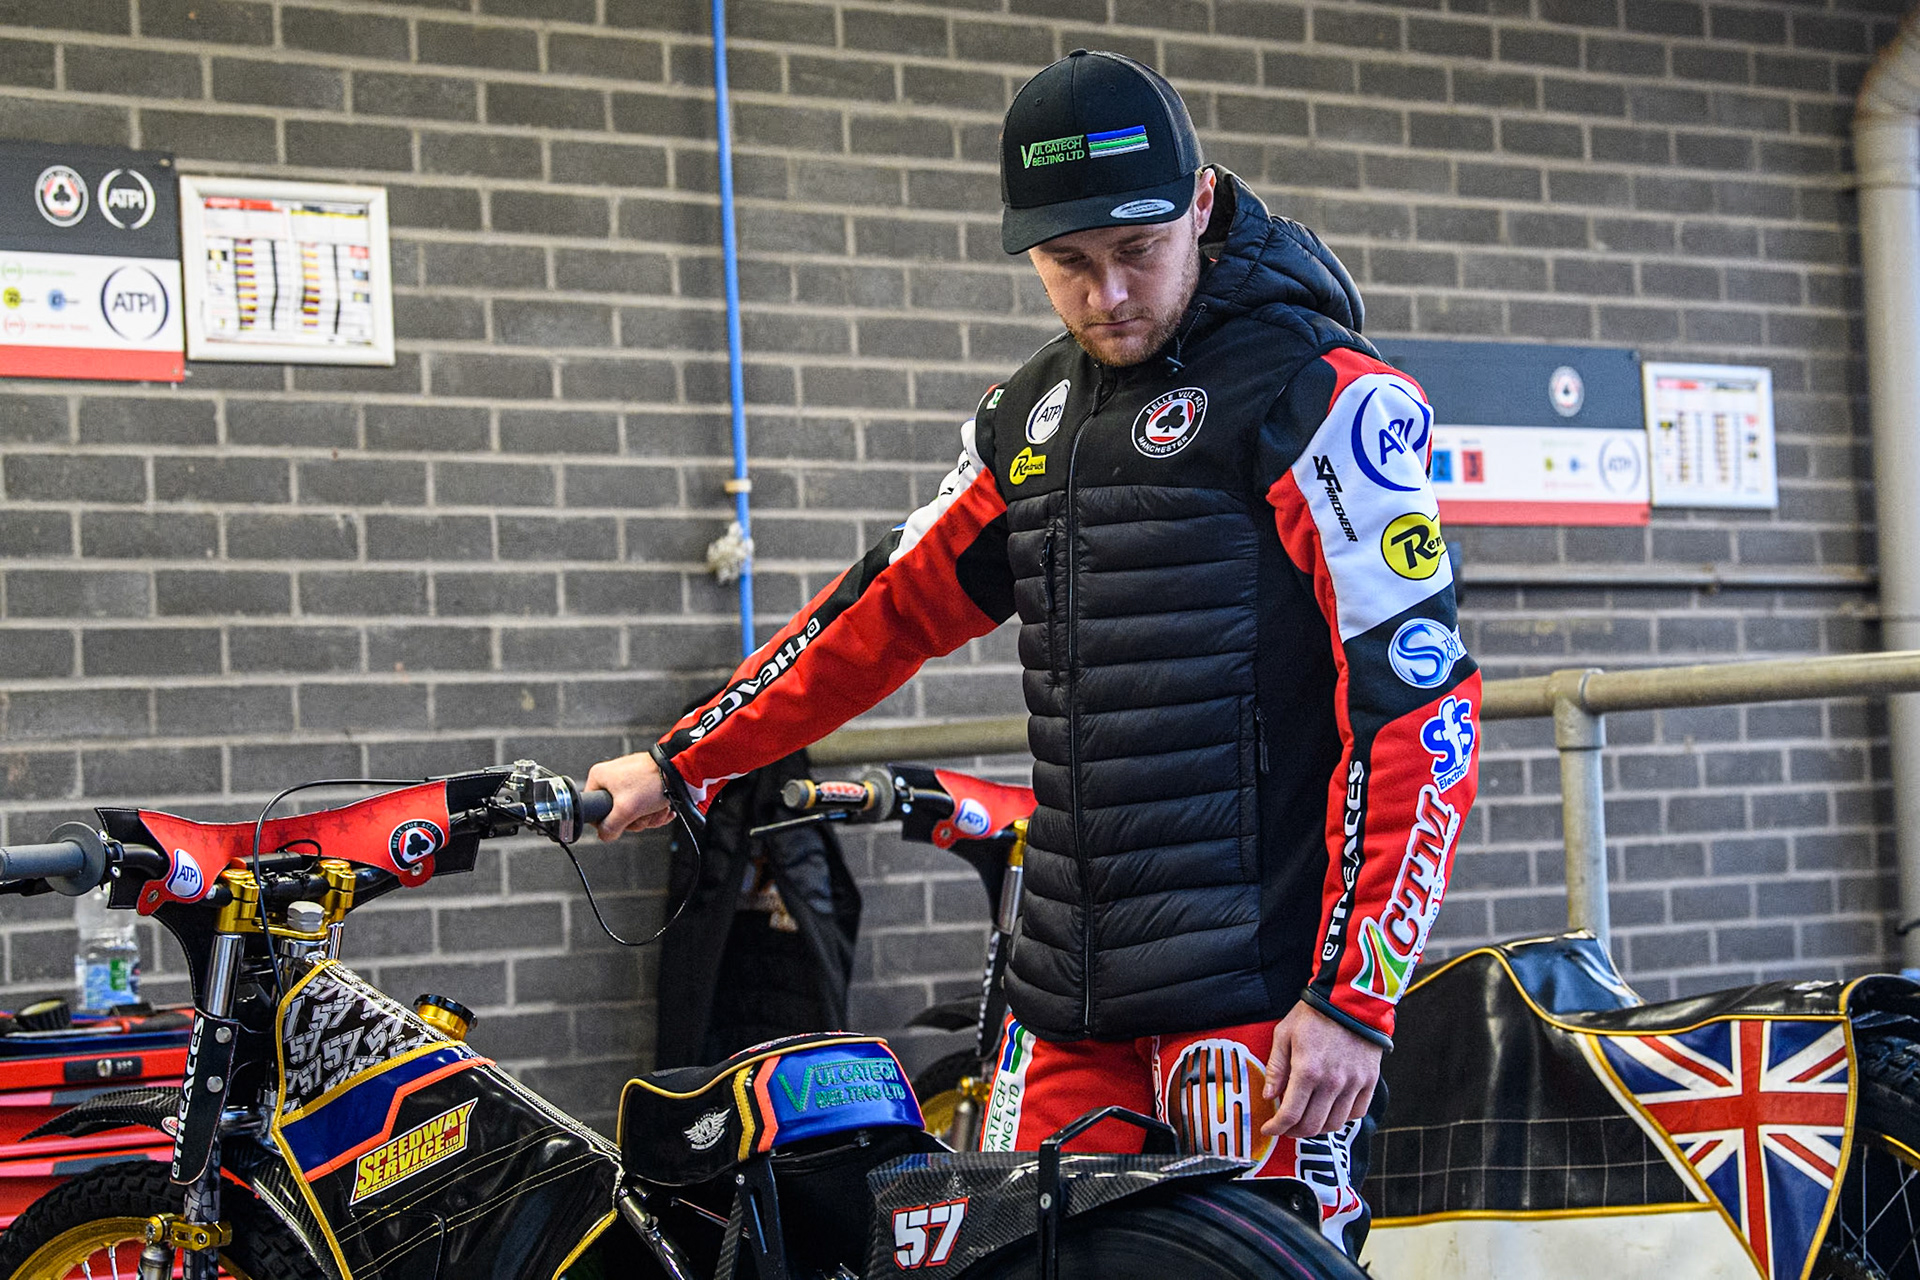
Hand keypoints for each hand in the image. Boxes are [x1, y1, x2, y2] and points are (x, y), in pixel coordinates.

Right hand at [582, 750, 676, 840]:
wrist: (679, 771)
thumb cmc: (652, 781)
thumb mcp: (626, 810)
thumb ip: (610, 827)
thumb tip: (605, 835)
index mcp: (599, 777)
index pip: (594, 810)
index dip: (609, 822)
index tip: (622, 821)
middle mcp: (612, 777)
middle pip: (616, 814)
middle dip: (636, 820)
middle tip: (643, 813)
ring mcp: (629, 781)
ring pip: (633, 812)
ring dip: (648, 816)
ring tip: (656, 808)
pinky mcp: (644, 784)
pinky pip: (644, 806)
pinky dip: (655, 810)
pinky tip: (663, 807)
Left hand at [1260, 1003, 1383, 1138]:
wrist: (1350, 1000)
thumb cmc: (1314, 1014)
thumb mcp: (1284, 1034)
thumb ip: (1276, 1067)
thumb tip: (1269, 1096)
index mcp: (1308, 1071)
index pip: (1290, 1115)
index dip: (1276, 1128)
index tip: (1269, 1129)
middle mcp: (1332, 1083)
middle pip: (1311, 1126)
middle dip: (1293, 1132)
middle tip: (1285, 1127)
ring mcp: (1353, 1084)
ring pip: (1334, 1124)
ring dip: (1317, 1128)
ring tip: (1307, 1120)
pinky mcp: (1369, 1081)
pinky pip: (1356, 1113)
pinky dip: (1342, 1118)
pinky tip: (1330, 1110)